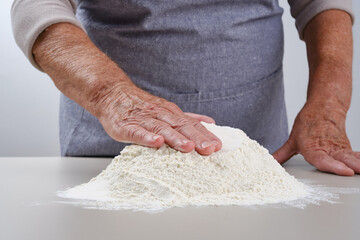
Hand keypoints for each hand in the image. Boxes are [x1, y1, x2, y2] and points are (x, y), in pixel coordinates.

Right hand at [94, 83, 221, 154]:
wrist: (112, 94)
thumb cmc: (141, 106)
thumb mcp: (167, 110)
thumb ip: (187, 118)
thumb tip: (210, 123)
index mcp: (171, 113)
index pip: (191, 124)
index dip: (205, 135)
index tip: (218, 146)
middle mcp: (160, 115)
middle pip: (181, 126)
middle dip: (196, 138)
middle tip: (210, 149)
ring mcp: (143, 120)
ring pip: (162, 129)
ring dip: (176, 138)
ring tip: (188, 147)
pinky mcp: (126, 126)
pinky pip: (137, 132)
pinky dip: (147, 137)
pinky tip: (156, 143)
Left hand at [273, 102, 359, 175]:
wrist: (324, 107)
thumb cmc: (308, 123)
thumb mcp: (292, 140)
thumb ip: (281, 154)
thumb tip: (269, 161)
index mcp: (312, 148)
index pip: (323, 160)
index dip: (334, 166)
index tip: (346, 171)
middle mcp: (327, 149)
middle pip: (340, 159)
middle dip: (350, 167)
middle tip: (357, 172)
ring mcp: (339, 148)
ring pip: (351, 157)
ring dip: (359, 163)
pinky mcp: (346, 148)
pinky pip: (356, 155)